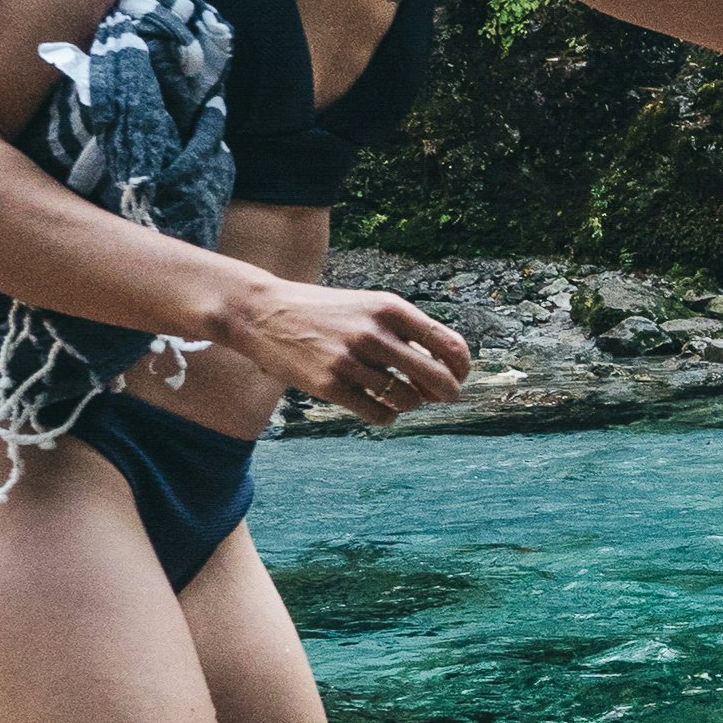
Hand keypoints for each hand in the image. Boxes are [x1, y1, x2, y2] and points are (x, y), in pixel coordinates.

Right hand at [238, 276, 469, 426]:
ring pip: (408, 400)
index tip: (457, 376)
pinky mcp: (329, 385)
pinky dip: (386, 416)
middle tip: (440, 396)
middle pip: (437, 378)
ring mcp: (350, 360)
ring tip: (397, 395)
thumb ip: (406, 332)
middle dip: (446, 393)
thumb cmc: (324, 312)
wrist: (261, 312)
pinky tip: (379, 406)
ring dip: (410, 403)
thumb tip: (446, 371)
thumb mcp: (368, 307)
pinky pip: (379, 414)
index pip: (449, 345)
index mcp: (390, 308)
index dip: (462, 368)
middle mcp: (374, 333)